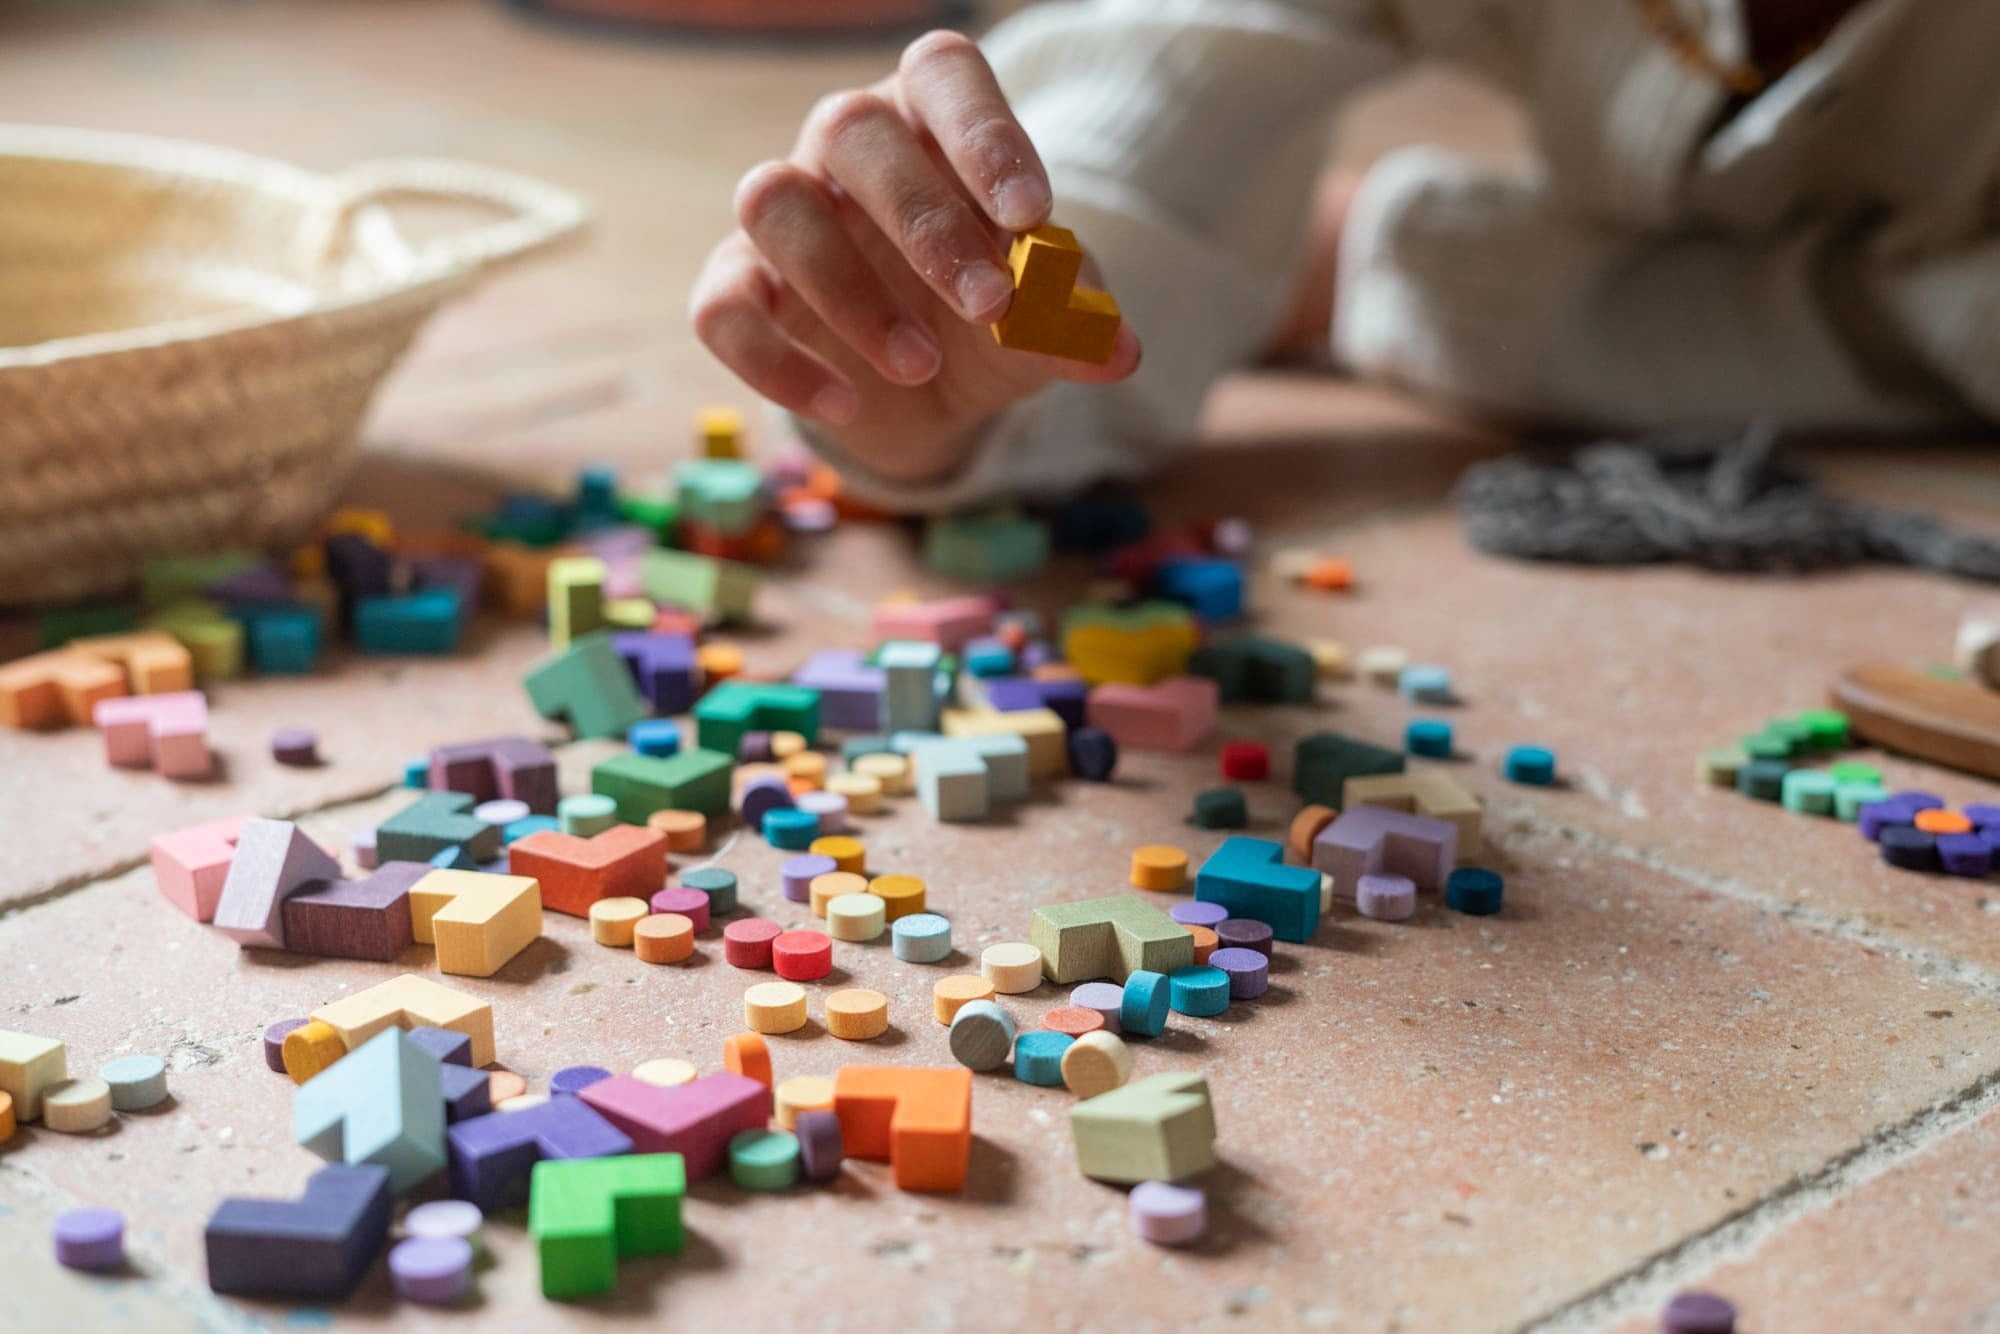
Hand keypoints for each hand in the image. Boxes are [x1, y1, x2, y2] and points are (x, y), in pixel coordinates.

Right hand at [690, 30, 1141, 486]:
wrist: (929, 394)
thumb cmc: (989, 319)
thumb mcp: (1042, 323)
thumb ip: (1073, 321)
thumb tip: (1116, 351)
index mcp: (929, 119)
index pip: (942, 73)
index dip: (983, 132)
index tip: (1032, 212)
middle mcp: (845, 148)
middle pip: (850, 127)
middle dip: (923, 221)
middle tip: (988, 305)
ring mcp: (783, 213)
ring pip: (772, 201)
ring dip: (849, 288)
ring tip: (922, 364)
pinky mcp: (735, 288)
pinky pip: (722, 309)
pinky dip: (778, 363)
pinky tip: (848, 405)